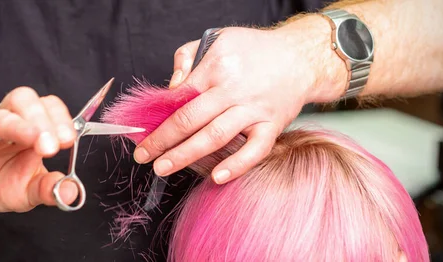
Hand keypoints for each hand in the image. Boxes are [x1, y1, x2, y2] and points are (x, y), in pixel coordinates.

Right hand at [0, 87, 77, 211]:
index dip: (60, 119)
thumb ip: (48, 188)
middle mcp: (7, 122)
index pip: (48, 107)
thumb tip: (71, 192)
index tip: (67, 141)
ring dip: (17, 127)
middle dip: (42, 120)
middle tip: (51, 146)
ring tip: (31, 142)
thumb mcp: (28, 191)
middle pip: (24, 100)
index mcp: (30, 128)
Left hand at [134, 18, 345, 183]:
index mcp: (216, 67)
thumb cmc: (255, 49)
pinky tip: (217, 177)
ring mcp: (254, 109)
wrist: (301, 57)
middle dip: (162, 141)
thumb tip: (171, 88)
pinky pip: (254, 150)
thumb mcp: (217, 38)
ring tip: (163, 168)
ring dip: (185, 155)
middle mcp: (233, 89)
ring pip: (214, 136)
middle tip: (143, 156)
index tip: (141, 132)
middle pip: (190, 119)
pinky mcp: (273, 125)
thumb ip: (187, 58)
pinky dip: (236, 166)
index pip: (178, 97)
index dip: (157, 117)